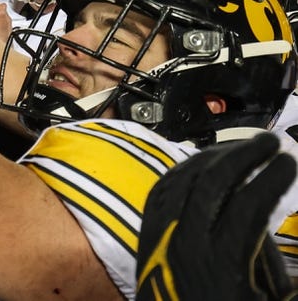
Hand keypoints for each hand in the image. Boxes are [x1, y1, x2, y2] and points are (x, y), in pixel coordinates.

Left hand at [136, 132, 296, 300]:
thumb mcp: (270, 294)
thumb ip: (269, 257)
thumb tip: (273, 228)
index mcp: (222, 265)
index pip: (249, 204)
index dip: (271, 178)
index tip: (290, 163)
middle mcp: (185, 245)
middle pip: (212, 183)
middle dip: (244, 156)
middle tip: (271, 144)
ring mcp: (160, 237)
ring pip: (182, 180)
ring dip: (215, 157)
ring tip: (244, 150)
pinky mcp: (146, 236)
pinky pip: (162, 190)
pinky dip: (185, 170)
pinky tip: (207, 164)